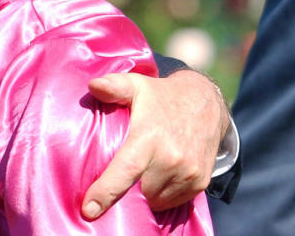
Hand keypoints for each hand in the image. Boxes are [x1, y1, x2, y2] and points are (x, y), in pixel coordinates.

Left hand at [80, 70, 227, 219]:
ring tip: (138, 174)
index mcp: (149, 138)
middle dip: (124, 190)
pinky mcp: (200, 183)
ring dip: (143, 195)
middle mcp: (171, 159)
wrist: (206, 104)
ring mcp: (189, 173)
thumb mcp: (136, 85)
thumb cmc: (160, 96)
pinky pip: (172, 202)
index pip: (125, 170)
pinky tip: (155, 177)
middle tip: (117, 175)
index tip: (88, 210)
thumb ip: (113, 86)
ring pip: (154, 200)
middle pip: (137, 191)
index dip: (106, 192)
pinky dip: (160, 196)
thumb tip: (93, 86)